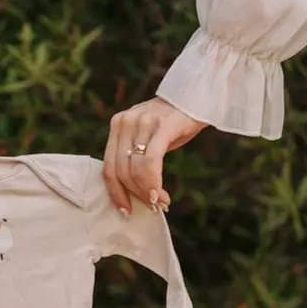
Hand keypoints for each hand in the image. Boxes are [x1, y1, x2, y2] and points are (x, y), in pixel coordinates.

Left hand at [103, 97, 205, 213]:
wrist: (199, 97)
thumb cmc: (174, 123)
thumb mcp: (146, 137)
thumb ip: (134, 157)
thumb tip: (135, 193)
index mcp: (117, 125)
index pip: (108, 166)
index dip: (115, 193)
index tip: (126, 210)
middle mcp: (125, 122)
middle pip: (121, 171)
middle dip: (136, 195)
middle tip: (153, 206)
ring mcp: (142, 122)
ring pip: (135, 170)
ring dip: (147, 192)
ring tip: (161, 202)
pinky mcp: (162, 125)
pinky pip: (151, 161)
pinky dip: (154, 183)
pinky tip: (162, 195)